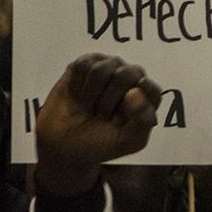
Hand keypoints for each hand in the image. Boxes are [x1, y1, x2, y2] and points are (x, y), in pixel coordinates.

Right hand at [34, 54, 162, 197]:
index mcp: (147, 95)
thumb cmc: (98, 144)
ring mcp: (109, 68)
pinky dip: (76, 85)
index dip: (131, 107)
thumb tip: (135, 91)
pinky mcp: (86, 64)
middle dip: (107, 102)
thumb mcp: (127, 143)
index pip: (150, 89)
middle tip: (100, 116)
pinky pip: (83, 65)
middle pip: (125, 75)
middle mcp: (132, 77)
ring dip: (90, 94)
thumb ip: (142, 121)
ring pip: (101, 69)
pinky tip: (78, 95)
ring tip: (89, 106)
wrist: (61, 147)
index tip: (118, 121)